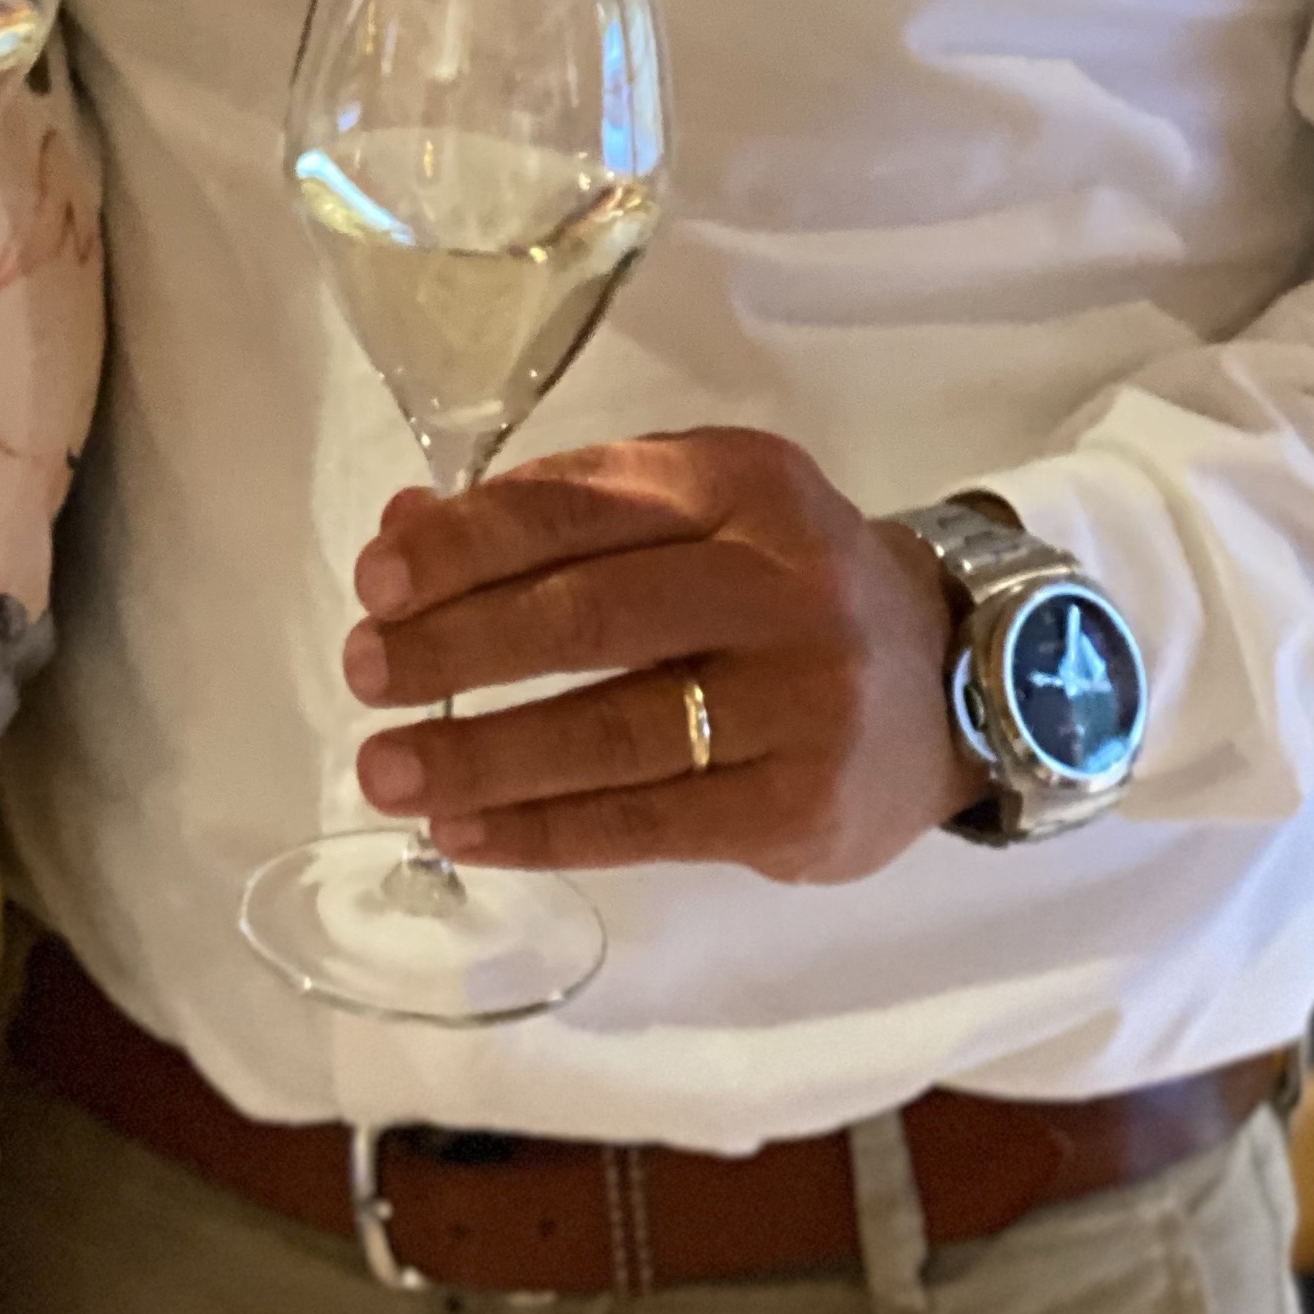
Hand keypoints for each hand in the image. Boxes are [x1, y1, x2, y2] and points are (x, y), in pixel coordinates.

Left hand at [341, 427, 977, 884]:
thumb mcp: (692, 505)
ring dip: (480, 756)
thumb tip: (403, 538)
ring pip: (611, 733)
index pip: (575, 506)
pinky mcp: (800, 806)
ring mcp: (799, 701)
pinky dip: (543, 830)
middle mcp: (778, 583)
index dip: (464, 545)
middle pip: (588, 616)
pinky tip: (465, 831)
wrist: (950, 678)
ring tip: (386, 768)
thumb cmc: (780, 577)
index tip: (377, 580)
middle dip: (455, 647)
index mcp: (737, 483)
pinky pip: (648, 823)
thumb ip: (556, 511)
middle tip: (363, 671)